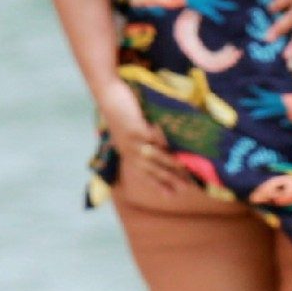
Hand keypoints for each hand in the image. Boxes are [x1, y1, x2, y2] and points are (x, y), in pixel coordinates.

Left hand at [98, 77, 190, 192]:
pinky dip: (160, 142)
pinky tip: (171, 146)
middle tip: (184, 188)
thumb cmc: (120, 110)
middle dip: (168, 179)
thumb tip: (160, 149)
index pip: (146, 174)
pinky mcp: (133, 128)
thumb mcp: (128, 131)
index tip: (172, 196)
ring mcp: (131, 140)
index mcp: (128, 154)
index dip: (159, 185)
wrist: (107, 94)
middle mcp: (129, 151)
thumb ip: (140, 142)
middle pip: (152, 169)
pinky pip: (150, 138)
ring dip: (168, 163)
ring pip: (153, 156)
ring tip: (184, 169)